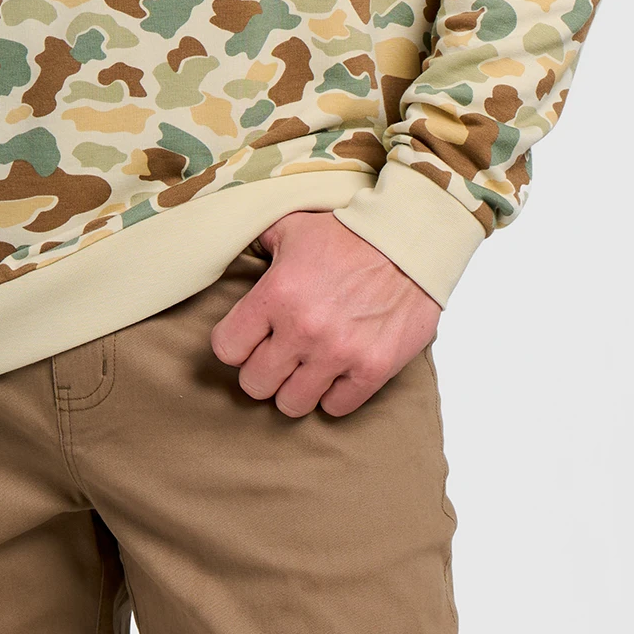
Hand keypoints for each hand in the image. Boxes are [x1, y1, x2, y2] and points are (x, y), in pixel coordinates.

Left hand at [209, 209, 441, 418]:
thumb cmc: (347, 232)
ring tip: (305, 366)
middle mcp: (303, 329)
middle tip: (277, 354)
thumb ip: (256, 242)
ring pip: (291, 405)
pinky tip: (336, 370)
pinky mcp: (372, 370)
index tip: (248, 337)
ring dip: (294, 387)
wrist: (407, 240)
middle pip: (254, 384)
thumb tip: (230, 248)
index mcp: (276, 293)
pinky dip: (333, 393)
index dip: (234, 344)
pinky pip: (335, 408)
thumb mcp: (291, 226)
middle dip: (261, 370)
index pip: (226, 349)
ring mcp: (339, 353)